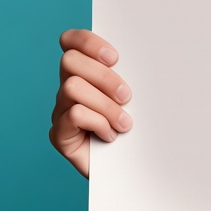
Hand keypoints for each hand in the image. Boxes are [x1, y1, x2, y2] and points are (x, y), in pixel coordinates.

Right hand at [49, 28, 132, 177]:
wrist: (136, 169)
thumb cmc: (142, 127)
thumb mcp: (140, 94)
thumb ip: (133, 72)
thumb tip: (151, 50)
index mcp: (87, 71)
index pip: (71, 41)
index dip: (88, 42)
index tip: (115, 57)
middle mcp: (69, 88)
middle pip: (70, 61)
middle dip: (103, 76)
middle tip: (127, 96)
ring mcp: (60, 111)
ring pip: (72, 88)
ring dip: (106, 105)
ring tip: (125, 123)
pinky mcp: (59, 134)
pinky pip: (74, 115)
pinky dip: (98, 123)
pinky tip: (111, 135)